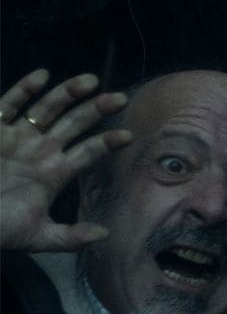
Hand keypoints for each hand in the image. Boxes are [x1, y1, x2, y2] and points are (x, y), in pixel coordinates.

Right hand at [0, 70, 129, 252]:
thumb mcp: (35, 236)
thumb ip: (69, 237)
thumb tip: (106, 236)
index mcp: (55, 171)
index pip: (88, 152)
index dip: (106, 142)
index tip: (128, 136)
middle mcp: (41, 150)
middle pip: (75, 124)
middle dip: (96, 110)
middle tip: (120, 99)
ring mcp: (18, 137)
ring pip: (47, 109)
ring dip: (67, 93)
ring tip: (90, 81)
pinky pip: (9, 105)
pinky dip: (24, 89)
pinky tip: (42, 75)